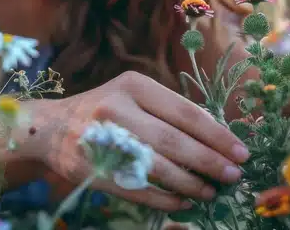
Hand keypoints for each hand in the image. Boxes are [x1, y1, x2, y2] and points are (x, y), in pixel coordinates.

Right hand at [30, 71, 249, 211]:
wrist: (48, 128)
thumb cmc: (105, 110)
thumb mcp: (135, 97)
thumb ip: (171, 112)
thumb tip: (219, 137)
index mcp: (134, 86)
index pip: (186, 113)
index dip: (217, 135)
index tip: (241, 151)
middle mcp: (117, 109)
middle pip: (174, 141)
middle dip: (209, 161)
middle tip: (233, 175)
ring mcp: (102, 140)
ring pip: (157, 167)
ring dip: (190, 184)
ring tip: (211, 192)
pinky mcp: (93, 169)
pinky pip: (137, 188)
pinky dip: (164, 199)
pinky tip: (183, 203)